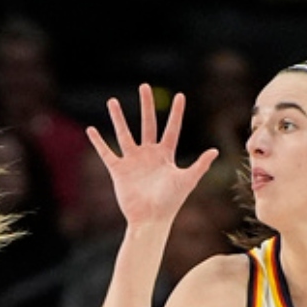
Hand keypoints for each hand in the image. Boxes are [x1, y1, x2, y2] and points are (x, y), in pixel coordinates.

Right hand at [86, 85, 220, 230]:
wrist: (150, 220)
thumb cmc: (170, 202)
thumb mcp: (187, 180)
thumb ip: (200, 165)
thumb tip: (216, 150)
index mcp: (166, 155)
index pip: (172, 129)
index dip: (176, 113)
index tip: (180, 96)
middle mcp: (149, 155)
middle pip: (148, 124)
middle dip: (146, 106)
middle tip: (144, 86)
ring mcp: (133, 161)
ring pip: (124, 134)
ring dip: (118, 118)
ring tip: (112, 101)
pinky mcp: (119, 170)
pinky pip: (107, 153)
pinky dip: (98, 142)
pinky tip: (91, 130)